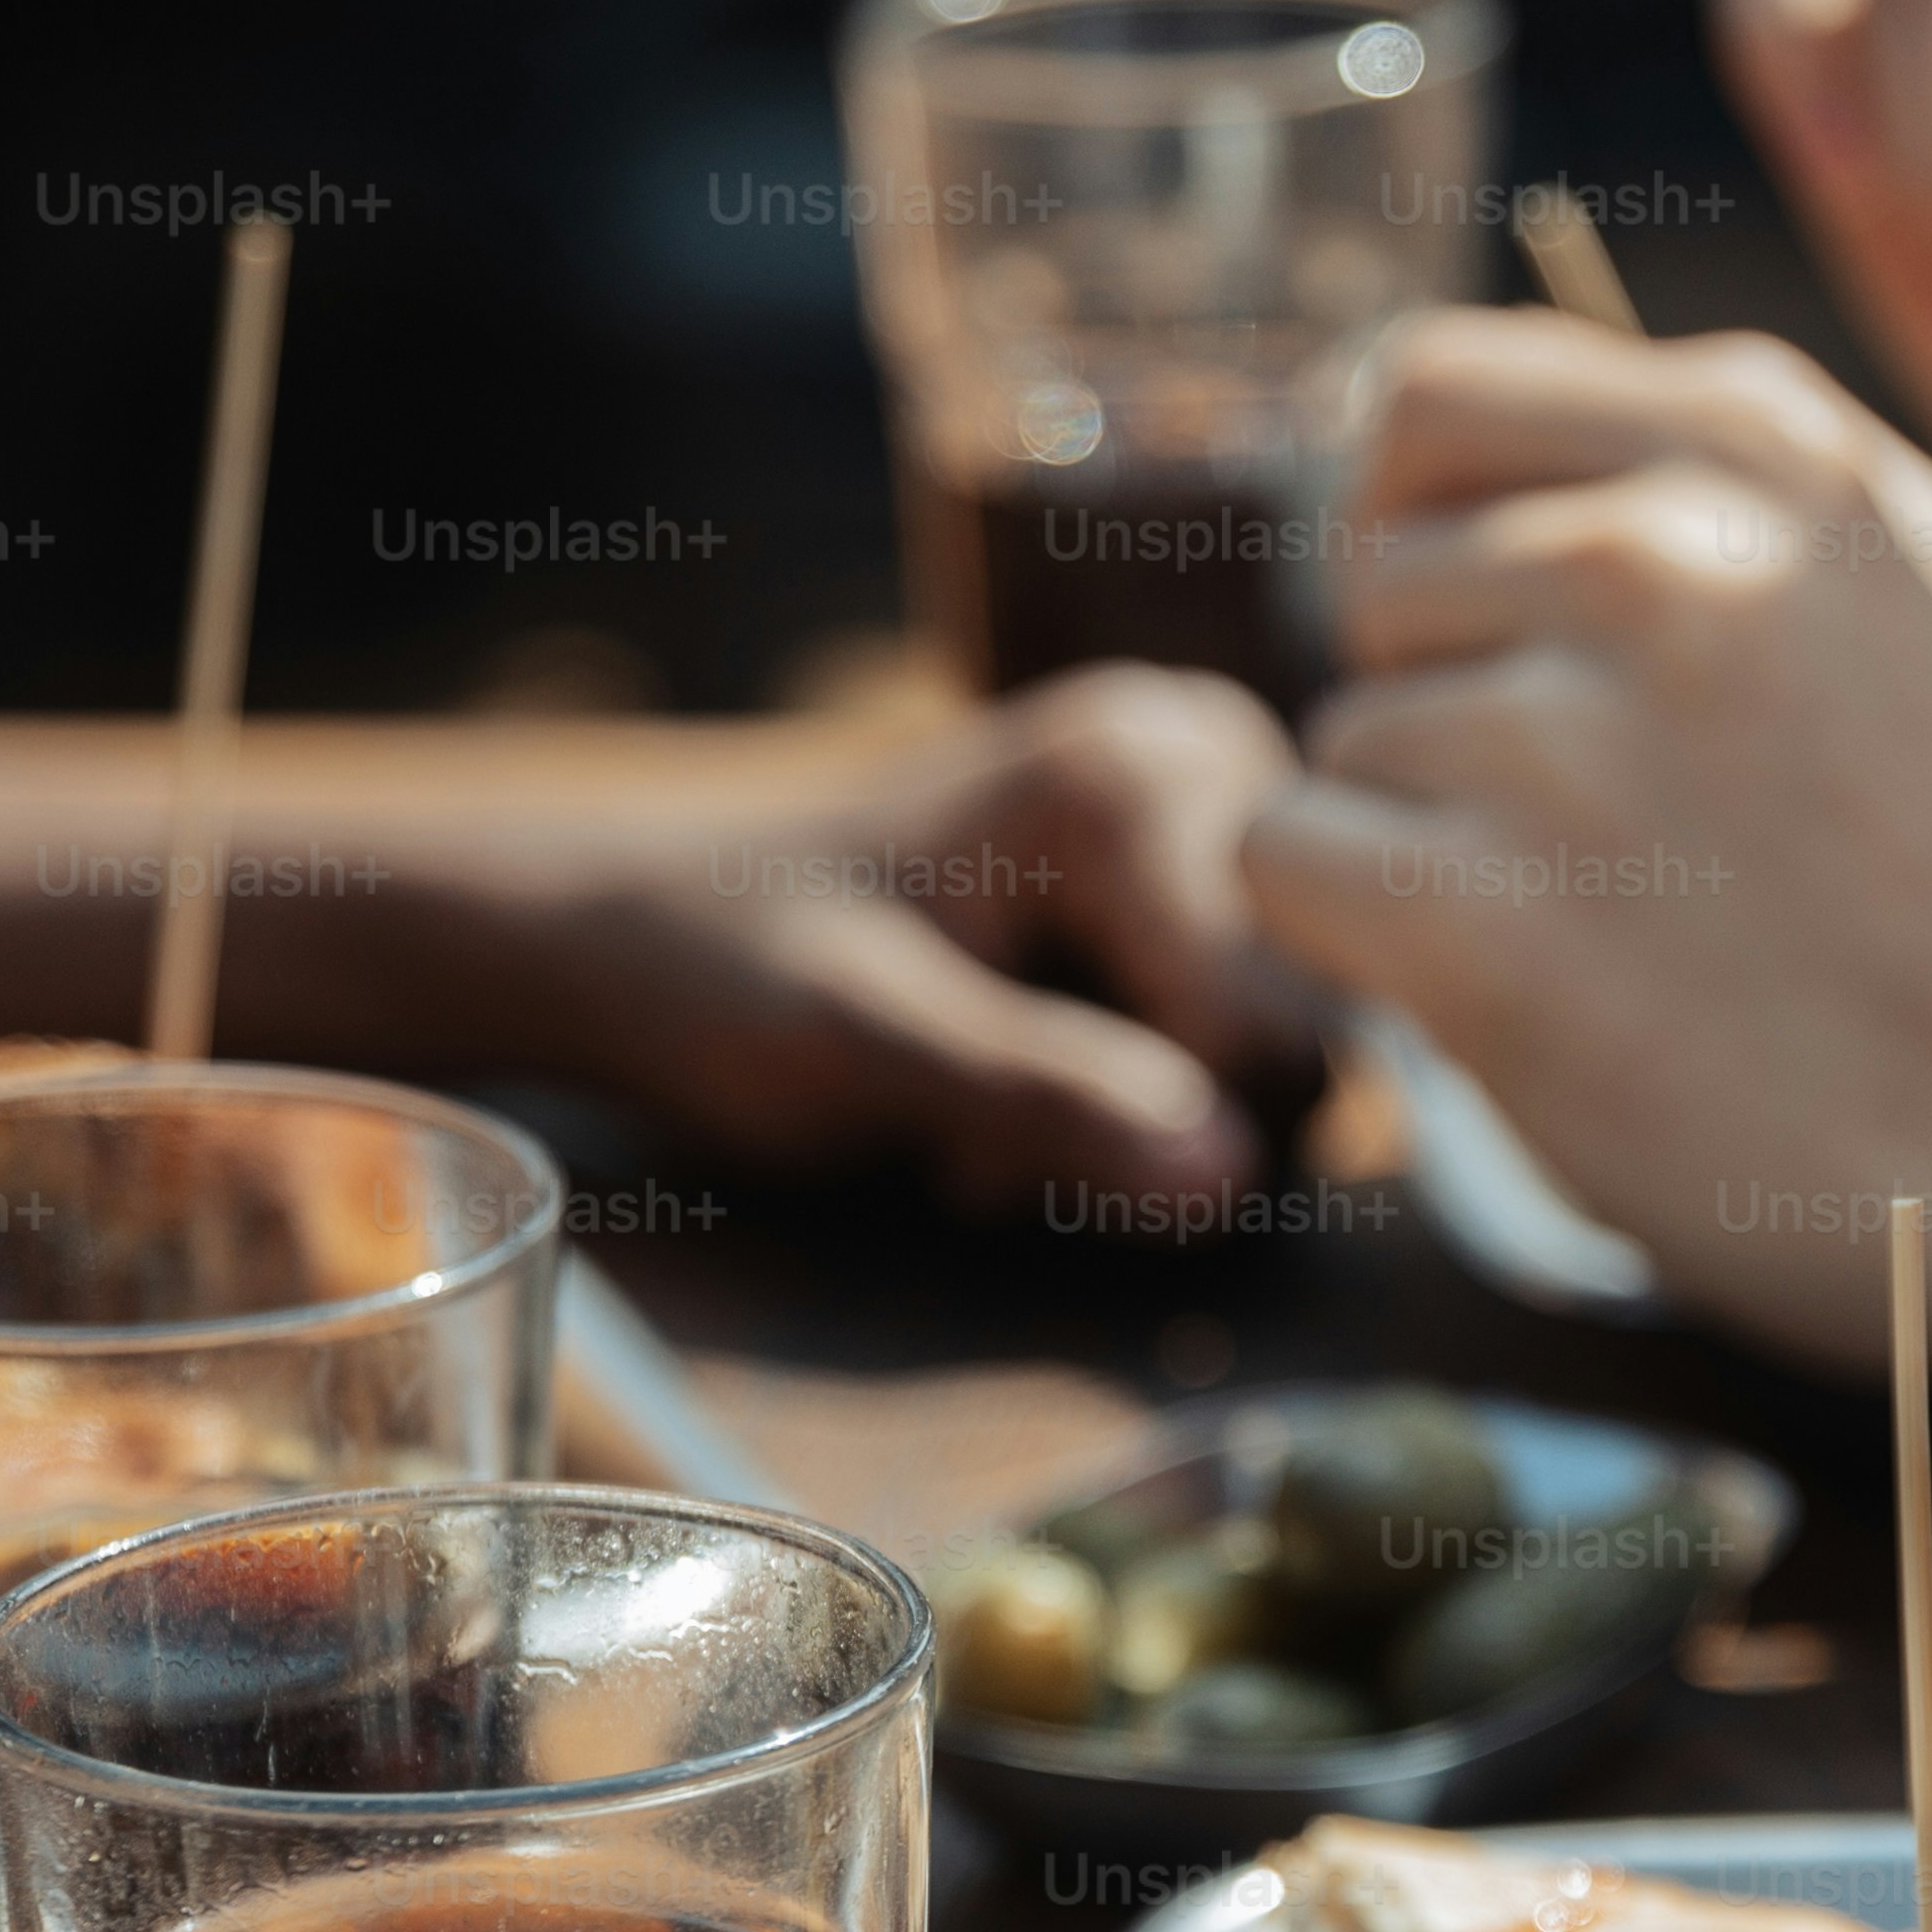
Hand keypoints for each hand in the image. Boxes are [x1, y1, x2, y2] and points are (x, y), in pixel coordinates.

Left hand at [452, 663, 1301, 1212]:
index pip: (1275, 1035)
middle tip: (977, 1124)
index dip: (1151, 1131)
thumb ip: (1046, 1097)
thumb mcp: (865, 1048)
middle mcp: (1202, 755)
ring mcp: (1203, 795)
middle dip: (1151, 1115)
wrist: (633, 926)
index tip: (975, 1141)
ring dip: (1141, 1108)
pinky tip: (1026, 1054)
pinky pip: (1238, 1015)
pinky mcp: (1191, 847)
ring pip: (1276, 1042)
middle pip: (1299, 1033)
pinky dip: (1139, 1069)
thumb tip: (1231, 1177)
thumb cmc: (721, 974)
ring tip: (988, 1091)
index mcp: (1134, 781)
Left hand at [1236, 315, 1931, 1366]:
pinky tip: (1510, 984)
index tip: (1498, 635)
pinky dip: (1357, 937)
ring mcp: (1568, 736)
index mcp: (1766, 448)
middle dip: (1458, 704)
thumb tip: (1427, 402)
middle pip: (1379, 582)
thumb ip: (1743, 470)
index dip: (1428, 522)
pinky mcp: (1481, 917)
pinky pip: (1287, 855)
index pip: (1432, 394)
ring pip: (1349, 734)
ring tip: (1617, 926)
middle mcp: (1667, 556)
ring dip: (1437, 842)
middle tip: (1621, 831)